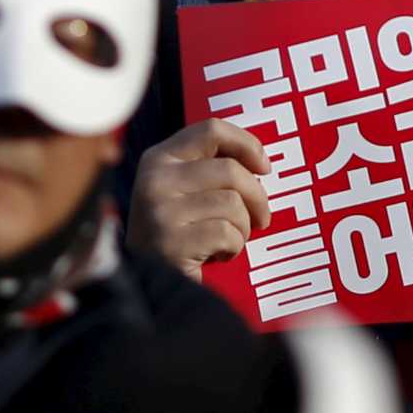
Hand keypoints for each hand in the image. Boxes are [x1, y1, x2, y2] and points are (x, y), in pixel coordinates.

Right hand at [128, 118, 272, 277]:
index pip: (211, 129)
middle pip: (230, 170)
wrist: (148, 283)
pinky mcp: (172, 242)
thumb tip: (259, 164)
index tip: (264, 167)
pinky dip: (233, 248)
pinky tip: (217, 255)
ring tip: (229, 240)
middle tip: (262, 218)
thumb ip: (210, 170)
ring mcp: (160, 211)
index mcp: (158, 159)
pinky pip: (227, 234)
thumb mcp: (182, 192)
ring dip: (243, 228)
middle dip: (257, 197)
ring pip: (233, 204)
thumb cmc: (177, 235)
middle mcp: (155, 179)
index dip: (246, 144)